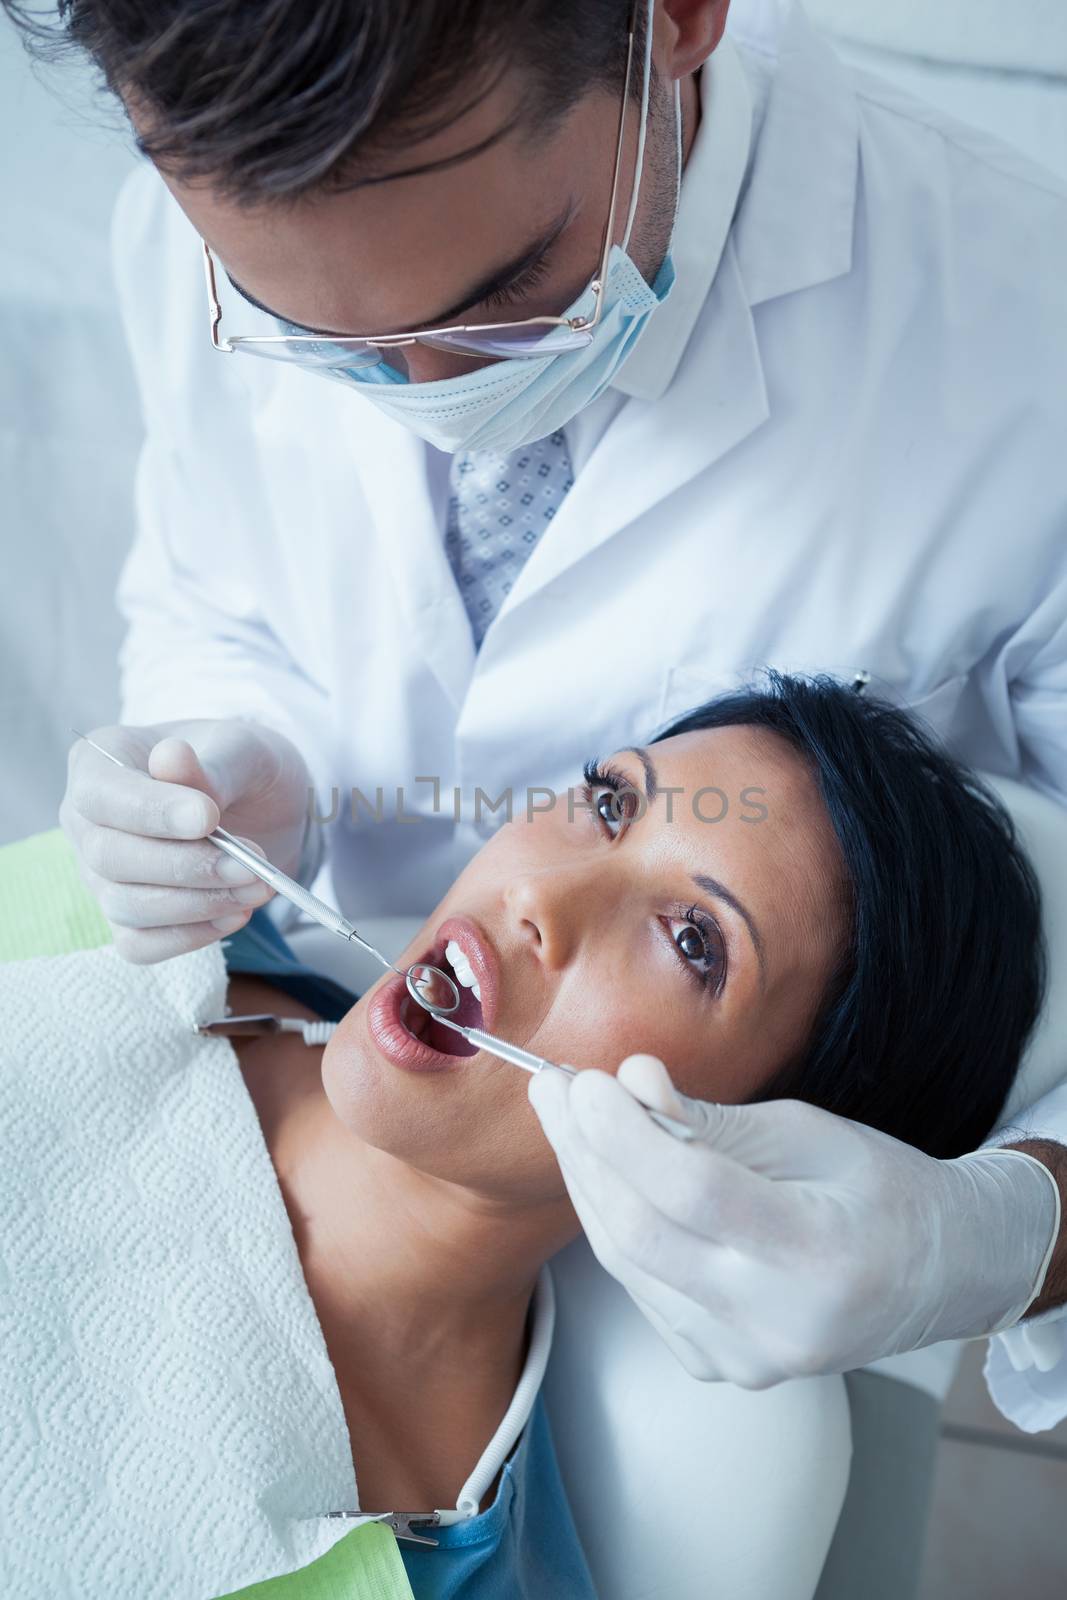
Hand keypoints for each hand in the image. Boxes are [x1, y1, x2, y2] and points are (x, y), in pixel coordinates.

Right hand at [60, 718, 312, 963]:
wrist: (262, 805)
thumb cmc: (240, 765)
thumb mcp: (240, 749)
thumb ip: (209, 761)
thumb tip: (171, 756)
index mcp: (98, 763)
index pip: (101, 794)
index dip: (151, 812)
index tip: (208, 818)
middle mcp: (86, 822)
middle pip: (110, 857)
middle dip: (186, 867)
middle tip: (251, 865)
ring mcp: (101, 875)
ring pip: (126, 906)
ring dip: (198, 904)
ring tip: (257, 886)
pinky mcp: (127, 918)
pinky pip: (141, 944)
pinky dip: (191, 936)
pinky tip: (235, 913)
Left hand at [528, 1055, 1061, 1387]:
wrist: (934, 1276)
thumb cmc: (877, 1188)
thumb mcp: (809, 1131)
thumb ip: (713, 1118)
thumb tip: (630, 1081)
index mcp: (820, 1253)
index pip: (694, 1192)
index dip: (626, 1134)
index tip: (583, 1080)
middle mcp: (780, 1322)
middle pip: (643, 1233)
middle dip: (584, 1152)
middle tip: (552, 1087)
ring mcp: (746, 1358)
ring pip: (628, 1263)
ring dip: (588, 1182)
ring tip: (564, 1116)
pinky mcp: (721, 1367)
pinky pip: (643, 1288)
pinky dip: (616, 1224)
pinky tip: (603, 1172)